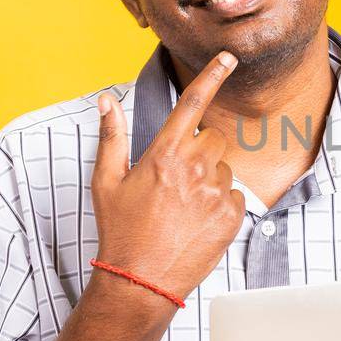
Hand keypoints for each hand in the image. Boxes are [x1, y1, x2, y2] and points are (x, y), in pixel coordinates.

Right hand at [92, 51, 245, 302]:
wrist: (141, 282)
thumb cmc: (120, 231)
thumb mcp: (107, 182)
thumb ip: (111, 137)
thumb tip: (105, 101)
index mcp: (165, 154)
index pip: (193, 103)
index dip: (213, 76)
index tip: (229, 58)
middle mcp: (195, 169)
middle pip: (214, 139)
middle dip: (200, 151)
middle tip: (176, 180)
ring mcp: (217, 193)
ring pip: (224, 170)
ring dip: (209, 181)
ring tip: (183, 209)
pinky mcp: (233, 217)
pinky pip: (235, 197)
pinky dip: (221, 205)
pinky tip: (197, 222)